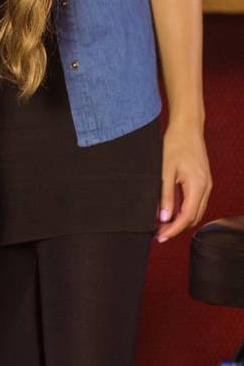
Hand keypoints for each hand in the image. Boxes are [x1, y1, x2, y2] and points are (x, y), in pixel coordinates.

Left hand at [156, 122, 211, 242]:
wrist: (187, 127)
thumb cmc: (174, 144)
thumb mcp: (164, 171)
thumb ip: (165, 196)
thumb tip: (163, 218)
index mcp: (197, 186)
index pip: (186, 217)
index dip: (173, 230)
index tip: (160, 237)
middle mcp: (205, 188)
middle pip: (193, 218)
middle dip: (177, 228)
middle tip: (158, 234)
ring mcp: (206, 184)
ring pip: (196, 211)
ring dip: (181, 221)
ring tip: (162, 225)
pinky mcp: (203, 181)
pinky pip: (196, 202)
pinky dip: (185, 210)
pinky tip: (171, 211)